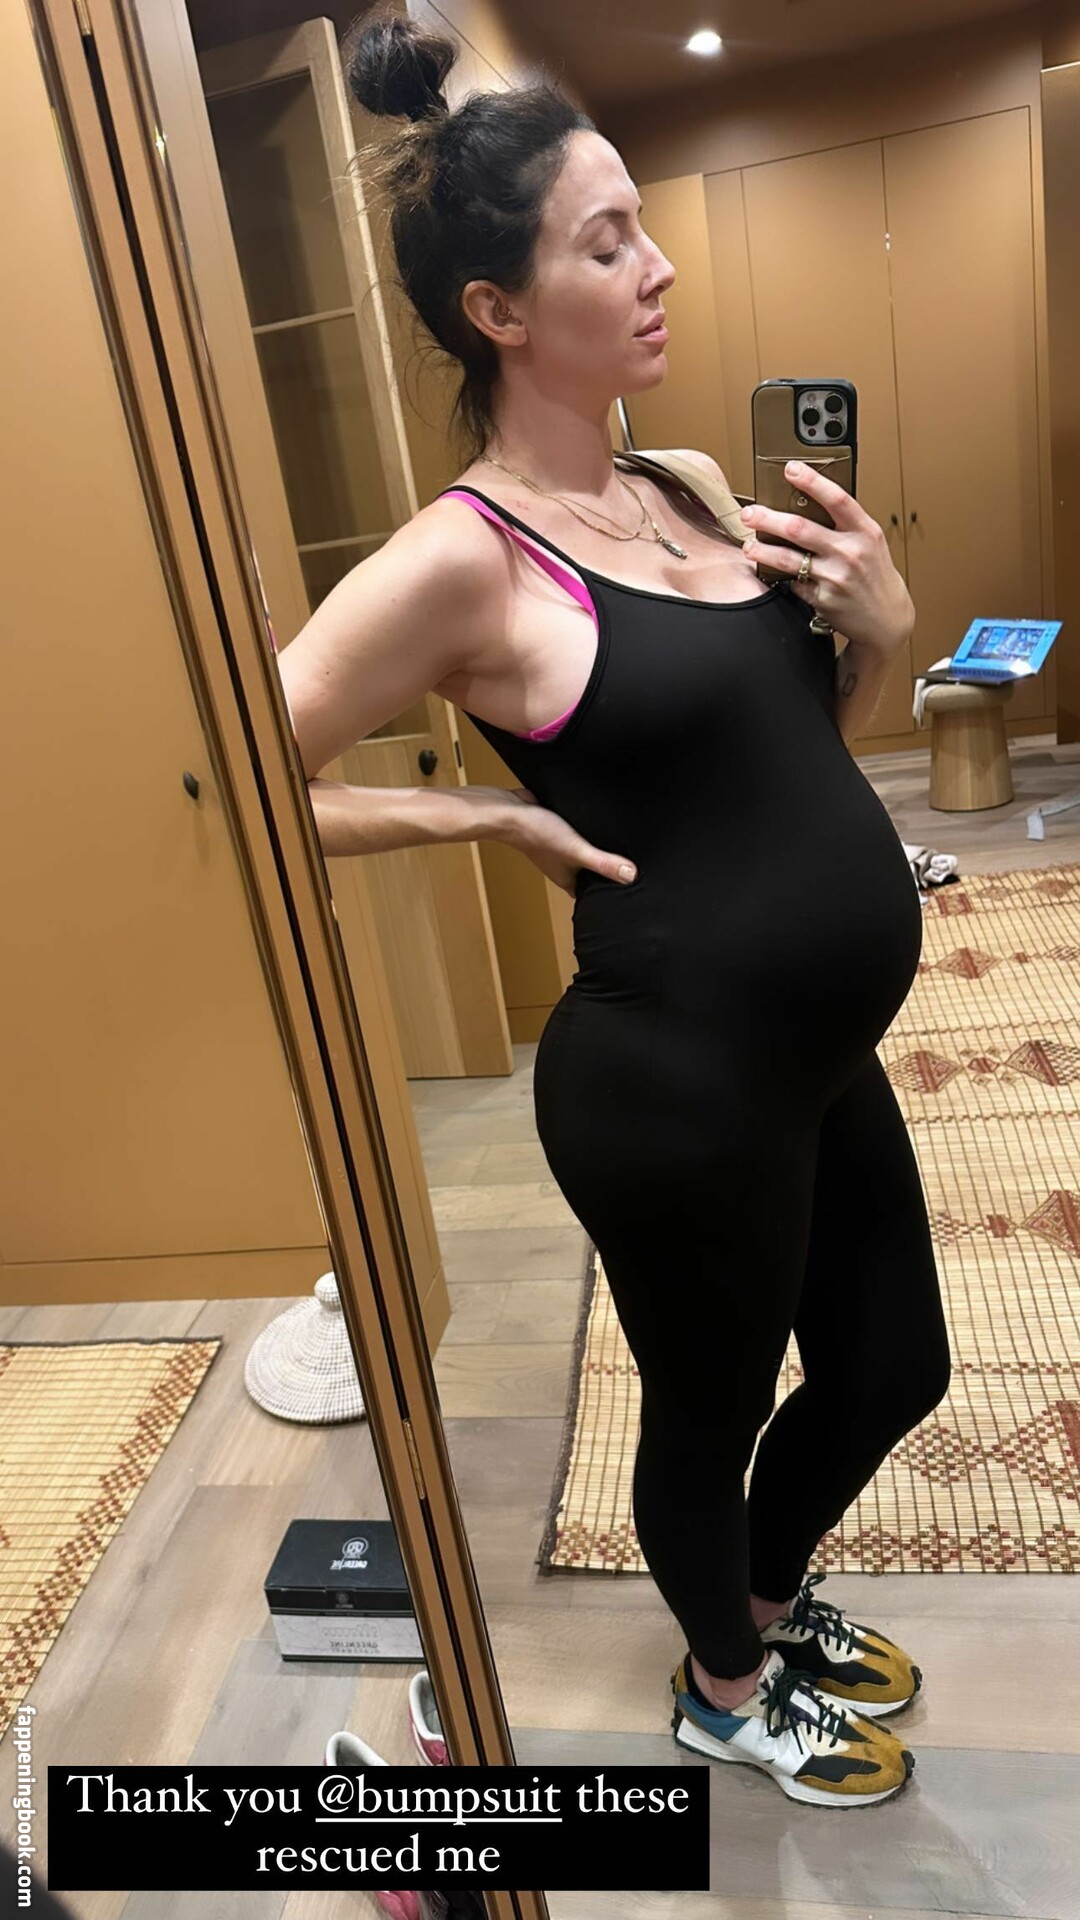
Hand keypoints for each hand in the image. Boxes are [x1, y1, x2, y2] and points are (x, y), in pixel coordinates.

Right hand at [497, 787, 637, 895]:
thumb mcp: (577, 850)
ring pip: (579, 855)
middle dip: (603, 872)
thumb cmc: (537, 834)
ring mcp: (557, 849)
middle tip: (626, 867)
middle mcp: (562, 866)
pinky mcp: (555, 831)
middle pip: (587, 874)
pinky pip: (573, 836)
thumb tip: (631, 876)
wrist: (510, 811)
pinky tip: (594, 825)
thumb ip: (603, 863)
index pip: (591, 893)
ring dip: (593, 851)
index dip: (606, 894)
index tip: (624, 892)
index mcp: (568, 879)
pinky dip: (582, 834)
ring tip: (615, 848)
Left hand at [739, 461, 913, 653]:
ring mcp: (836, 577)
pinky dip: (781, 577)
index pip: (836, 499)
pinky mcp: (823, 599)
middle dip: (768, 519)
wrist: (886, 619)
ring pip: (788, 559)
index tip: (790, 468)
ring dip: (762, 550)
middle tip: (749, 514)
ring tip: (748, 546)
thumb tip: (805, 500)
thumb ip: (844, 524)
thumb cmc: (874, 574)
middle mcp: (851, 552)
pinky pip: (793, 583)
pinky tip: (772, 572)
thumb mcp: (870, 542)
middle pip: (800, 528)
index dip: (812, 482)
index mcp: (865, 531)